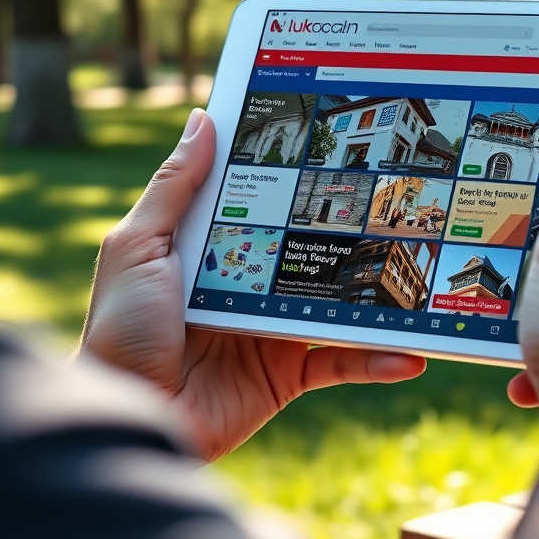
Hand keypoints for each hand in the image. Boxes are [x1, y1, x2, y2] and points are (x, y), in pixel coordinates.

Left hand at [82, 108, 425, 459]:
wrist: (132, 417)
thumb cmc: (120, 331)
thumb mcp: (137, 248)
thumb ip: (174, 189)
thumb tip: (204, 121)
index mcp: (211, 248)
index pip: (260, 202)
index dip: (290, 174)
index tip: (333, 143)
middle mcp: (245, 283)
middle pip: (306, 247)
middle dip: (347, 227)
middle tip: (397, 197)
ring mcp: (270, 328)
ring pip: (335, 300)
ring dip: (377, 292)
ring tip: (418, 271)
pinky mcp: (285, 374)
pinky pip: (340, 362)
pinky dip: (376, 361)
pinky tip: (411, 355)